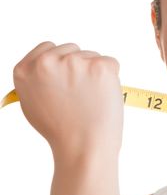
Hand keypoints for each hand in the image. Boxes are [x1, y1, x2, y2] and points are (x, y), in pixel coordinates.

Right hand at [13, 42, 123, 162]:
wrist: (84, 147)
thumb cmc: (62, 131)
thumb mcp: (33, 103)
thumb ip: (38, 80)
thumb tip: (45, 66)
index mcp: (25, 69)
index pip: (48, 47)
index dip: (61, 61)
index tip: (67, 77)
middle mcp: (46, 62)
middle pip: (71, 49)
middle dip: (79, 66)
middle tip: (80, 95)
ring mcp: (74, 62)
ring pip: (92, 56)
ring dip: (95, 73)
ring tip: (91, 100)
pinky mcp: (99, 66)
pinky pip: (110, 63)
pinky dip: (112, 77)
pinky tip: (103, 96)